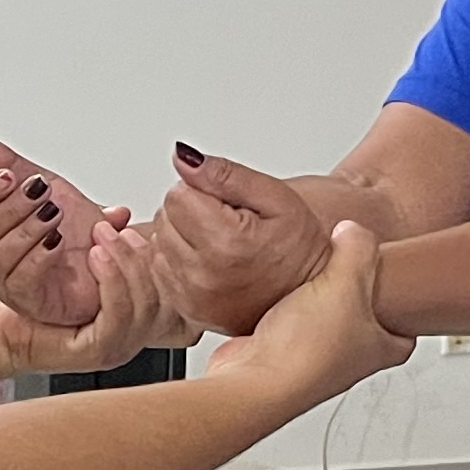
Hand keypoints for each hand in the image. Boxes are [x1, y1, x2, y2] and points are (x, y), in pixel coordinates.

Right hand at [0, 129, 131, 330]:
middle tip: (40, 191)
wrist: (112, 263)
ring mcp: (8, 283)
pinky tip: (57, 242)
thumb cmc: (76, 235)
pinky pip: (22, 280)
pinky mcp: (31, 300)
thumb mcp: (45, 187)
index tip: (9, 177)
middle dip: (11, 207)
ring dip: (26, 229)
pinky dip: (39, 256)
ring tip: (53, 213)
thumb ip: (5, 162)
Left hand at [0, 222, 173, 377]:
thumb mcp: (75, 263)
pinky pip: (115, 318)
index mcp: (130, 319)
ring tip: (101, 235)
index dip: (150, 256)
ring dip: (125, 264)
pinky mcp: (95, 352)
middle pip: (156, 296)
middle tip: (109, 228)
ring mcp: (115, 348)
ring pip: (141, 306)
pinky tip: (94, 256)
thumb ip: (99, 239)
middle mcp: (129, 337)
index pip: (164, 289)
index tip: (129, 229)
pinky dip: (111, 283)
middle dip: (135, 255)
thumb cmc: (36, 302)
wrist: (4, 332)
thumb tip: (119, 213)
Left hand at [152, 145, 334, 335]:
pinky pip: (162, 270)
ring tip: (218, 242)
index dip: (200, 191)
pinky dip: (178, 260)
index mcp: (226, 244)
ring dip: (181, 236)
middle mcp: (205, 276)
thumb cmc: (298, 244)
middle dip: (189, 213)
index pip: (177, 196)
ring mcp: (194, 297)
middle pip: (165, 219)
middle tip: (225, 223)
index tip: (227, 205)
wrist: (310, 289)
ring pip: (160, 244)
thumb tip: (183, 158)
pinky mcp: (189, 310)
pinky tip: (208, 261)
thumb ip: (224, 175)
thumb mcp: (274, 196)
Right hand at [210, 221, 408, 408]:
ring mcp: (312, 359)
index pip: (406, 337)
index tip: (403, 294)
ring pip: (324, 324)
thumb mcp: (346, 282)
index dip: (407, 315)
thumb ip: (357, 248)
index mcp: (378, 350)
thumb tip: (354, 232)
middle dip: (359, 300)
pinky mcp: (280, 354)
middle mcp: (347, 360)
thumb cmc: (305, 351)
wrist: (253, 380)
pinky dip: (285, 309)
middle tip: (354, 273)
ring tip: (314, 274)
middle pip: (363, 325)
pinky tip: (278, 290)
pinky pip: (288, 326)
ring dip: (319, 303)